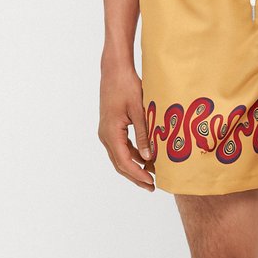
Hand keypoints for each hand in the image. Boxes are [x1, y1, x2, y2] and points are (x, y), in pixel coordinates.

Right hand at [99, 62, 155, 191]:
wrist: (114, 71)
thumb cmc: (127, 86)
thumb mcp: (139, 111)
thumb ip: (144, 135)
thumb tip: (148, 158)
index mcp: (111, 133)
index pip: (125, 161)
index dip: (138, 174)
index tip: (151, 183)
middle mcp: (105, 135)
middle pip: (120, 163)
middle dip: (135, 176)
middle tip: (152, 186)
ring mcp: (106, 132)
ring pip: (119, 156)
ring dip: (134, 167)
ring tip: (150, 176)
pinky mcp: (110, 127)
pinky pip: (120, 147)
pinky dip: (132, 155)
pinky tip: (145, 159)